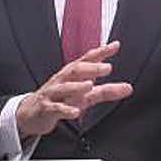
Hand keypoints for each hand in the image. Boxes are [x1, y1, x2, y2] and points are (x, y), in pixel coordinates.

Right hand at [16, 42, 133, 138]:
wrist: (31, 113)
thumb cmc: (61, 99)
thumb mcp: (85, 95)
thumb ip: (106, 91)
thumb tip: (128, 88)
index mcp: (72, 74)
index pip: (87, 59)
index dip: (100, 52)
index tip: (115, 46)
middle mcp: (62, 80)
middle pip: (75, 70)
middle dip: (91, 67)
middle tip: (107, 67)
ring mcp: (53, 94)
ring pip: (64, 88)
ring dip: (77, 86)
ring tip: (89, 85)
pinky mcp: (47, 109)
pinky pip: (56, 108)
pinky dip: (66, 109)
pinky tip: (76, 112)